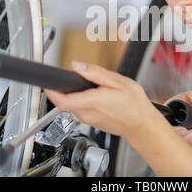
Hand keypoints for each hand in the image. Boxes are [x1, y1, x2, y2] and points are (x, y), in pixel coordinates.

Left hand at [44, 61, 162, 137]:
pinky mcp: (90, 122)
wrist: (142, 125)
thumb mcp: (119, 81)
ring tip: (96, 86)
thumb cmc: (135, 105)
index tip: (48, 81)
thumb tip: (77, 66)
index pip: (62, 100)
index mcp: (93, 102)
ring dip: (77, 93)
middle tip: (82, 76)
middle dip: (69, 86)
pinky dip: (84, 99)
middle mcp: (86, 114)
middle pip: (65, 99)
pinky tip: (99, 96)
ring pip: (72, 103)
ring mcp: (87, 120)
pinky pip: (80, 108)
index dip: (51, 90)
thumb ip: (95, 73)